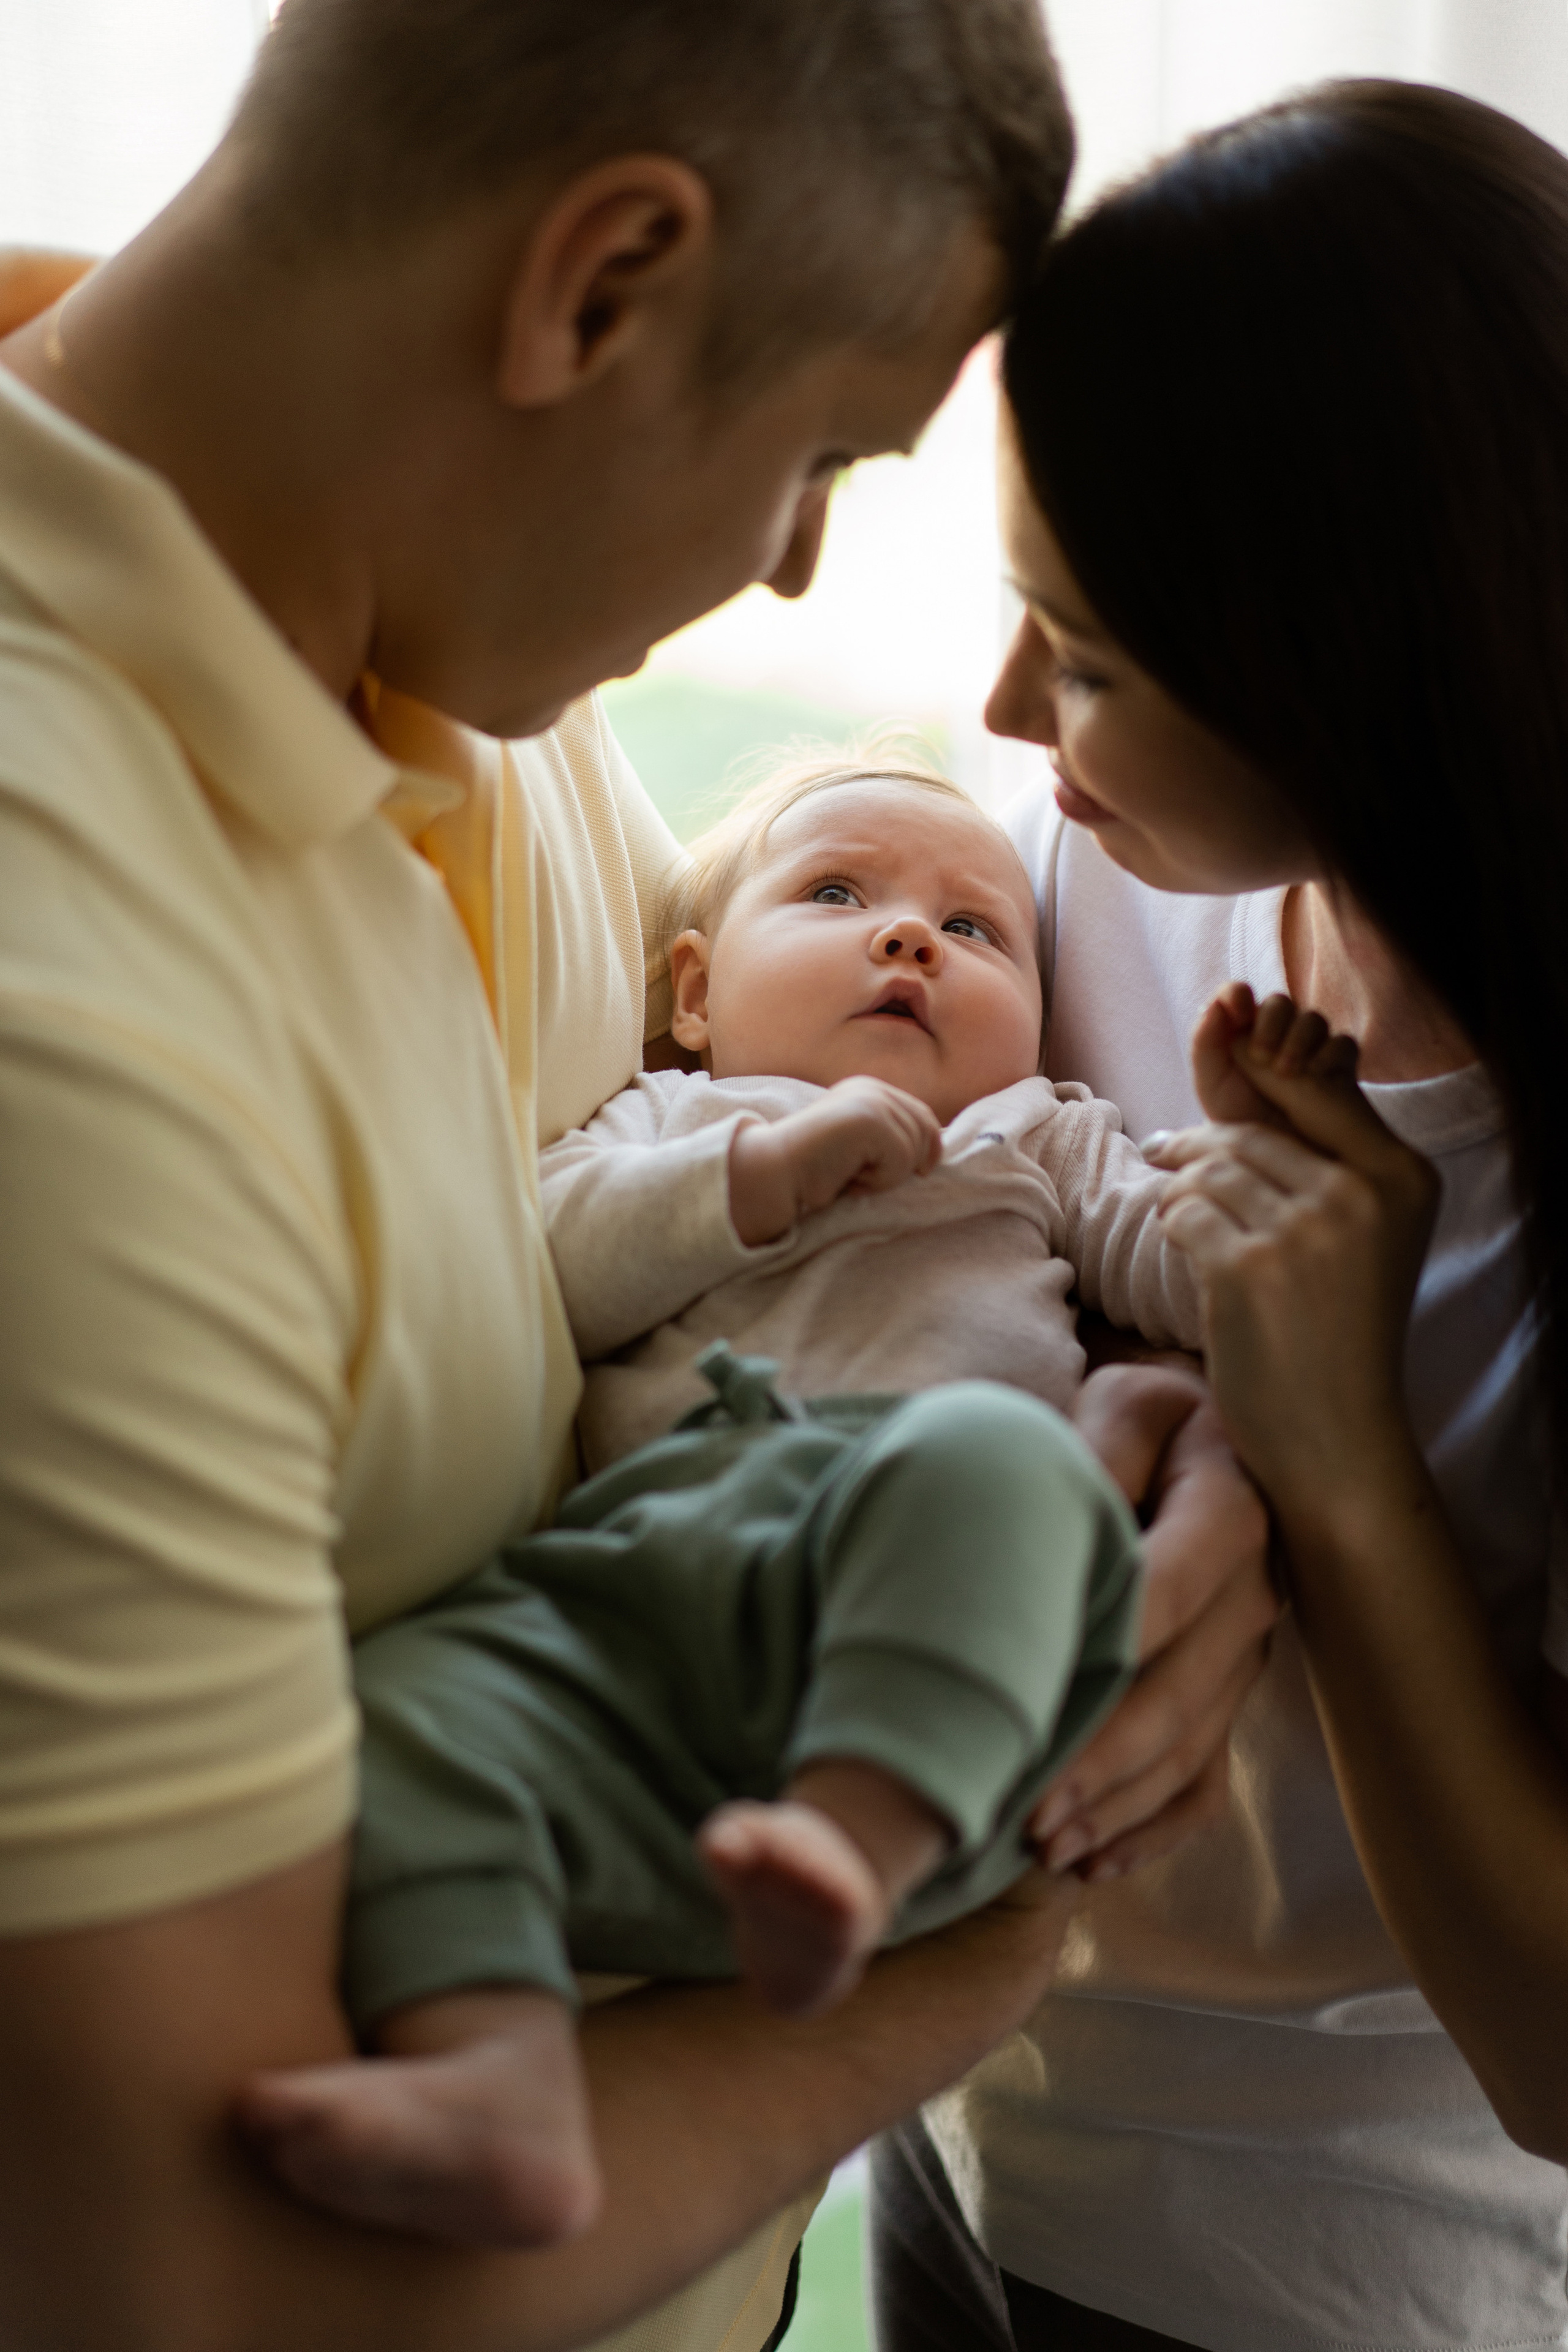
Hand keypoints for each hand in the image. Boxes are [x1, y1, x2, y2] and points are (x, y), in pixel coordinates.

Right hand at [728, 1078, 941, 1245]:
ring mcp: (871, 1102)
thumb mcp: (857, 1147)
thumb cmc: (812, 1170)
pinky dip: (878, 1182)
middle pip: (927, 1130)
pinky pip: (901, 1162)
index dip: (930, 1147)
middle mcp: (873, 1089)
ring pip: (915, 1150)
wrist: (774, 1173)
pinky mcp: (870, 1121)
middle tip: (869, 1179)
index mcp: (869, 1090)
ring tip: (851, 1178)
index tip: (919, 1172)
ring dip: (887, 1178)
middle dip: (909, 1164)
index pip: (923, 1115)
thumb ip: (887, 1138)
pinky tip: (848, 1179)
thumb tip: (931, 1154)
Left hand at [1029, 1366, 1276, 1879]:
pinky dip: (1151, 1830)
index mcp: (1231, 1504)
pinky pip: (1206, 1782)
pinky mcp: (1230, 1696)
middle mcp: (1255, 1588)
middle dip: (1103, 1757)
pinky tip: (1093, 1863)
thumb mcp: (1113, 1413)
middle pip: (1183, 1690)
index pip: (1167, 1589)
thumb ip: (1098, 1459)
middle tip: (1026, 1810)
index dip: (1103, 1653)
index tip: (1027, 1706)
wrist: (1175, 1440)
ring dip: (1118, 1806)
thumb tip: (1065, 1530)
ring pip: (1193, 1748)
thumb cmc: (1121, 1424)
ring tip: (1042, 1845)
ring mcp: (1247, 1653)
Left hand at [1149, 999, 1438, 1508]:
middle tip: (1164, 1151)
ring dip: (1180, 1188)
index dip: (1258, 1074)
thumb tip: (1252, 1096)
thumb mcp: (1367, 1238)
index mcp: (1402, 1177)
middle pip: (1250, 1132)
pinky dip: (1172, 1225)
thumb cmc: (1341, 1336)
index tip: (1216, 1074)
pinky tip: (1179, 1244)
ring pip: (1209, 1170)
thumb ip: (1331, 1169)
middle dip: (1198, 1143)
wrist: (1338, 1437)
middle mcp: (1358, 1194)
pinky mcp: (1246, 1267)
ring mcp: (1303, 1230)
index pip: (1317, 1091)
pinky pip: (1183, 1214)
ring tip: (1176, 1210)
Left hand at [1190, 982, 1358, 1126]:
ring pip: (1313, 1019)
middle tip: (1261, 1056)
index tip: (1238, 1008)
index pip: (1238, 995)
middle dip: (1271, 1021)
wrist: (1277, 1162)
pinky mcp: (1337, 1064)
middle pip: (1280, 1002)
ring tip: (1286, 1073)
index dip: (1237, 994)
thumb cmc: (1240, 1121)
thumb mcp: (1212, 1086)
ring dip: (1298, 1040)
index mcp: (1239, 1033)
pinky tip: (1315, 1075)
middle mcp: (1275, 1034)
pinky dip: (1329, 1054)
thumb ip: (1205, 1043)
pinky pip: (1343, 1043)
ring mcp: (1309, 1047)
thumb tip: (1216, 1004)